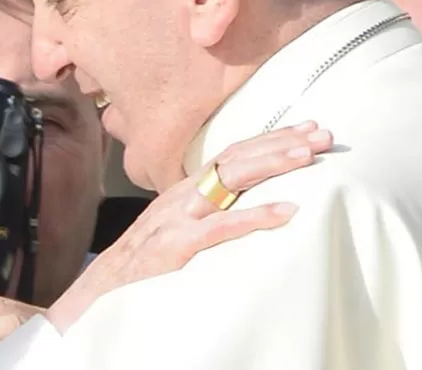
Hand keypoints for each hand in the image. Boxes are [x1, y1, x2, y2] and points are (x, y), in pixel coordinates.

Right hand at [47, 120, 332, 332]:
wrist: (99, 292)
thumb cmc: (139, 265)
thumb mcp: (171, 229)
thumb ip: (201, 215)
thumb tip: (238, 207)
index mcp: (183, 191)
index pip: (230, 154)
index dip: (268, 140)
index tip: (305, 129)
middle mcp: (181, 196)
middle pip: (236, 158)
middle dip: (280, 143)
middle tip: (321, 134)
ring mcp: (177, 218)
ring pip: (229, 180)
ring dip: (271, 165)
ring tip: (308, 156)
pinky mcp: (176, 246)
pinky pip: (221, 227)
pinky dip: (254, 216)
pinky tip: (286, 211)